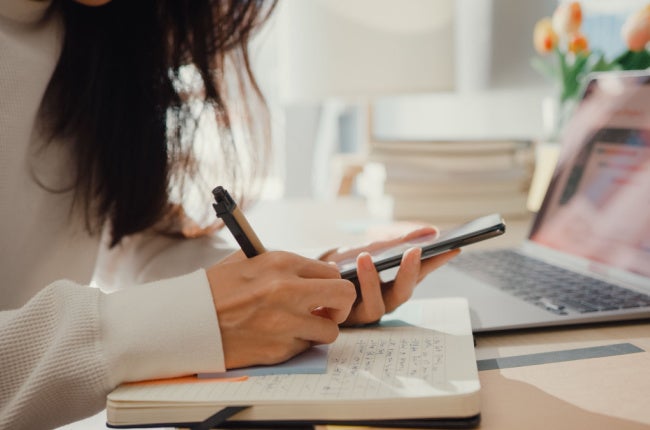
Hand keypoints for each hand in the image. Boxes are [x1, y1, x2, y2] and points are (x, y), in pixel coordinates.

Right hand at [206, 250, 355, 368]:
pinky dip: (295, 345)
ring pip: (330, 330)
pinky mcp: (278, 349)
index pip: (332, 272)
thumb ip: (284, 266)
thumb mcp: (249, 261)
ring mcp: (285, 322)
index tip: (323, 293)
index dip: (330, 285)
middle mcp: (289, 290)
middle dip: (341, 306)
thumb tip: (315, 273)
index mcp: (282, 263)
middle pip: (345, 295)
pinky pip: (304, 348)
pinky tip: (275, 338)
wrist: (186, 321)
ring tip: (298, 328)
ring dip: (318, 331)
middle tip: (328, 312)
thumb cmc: (215, 290)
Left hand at [321, 226, 460, 325]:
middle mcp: (382, 302)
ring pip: (375, 306)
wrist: (312, 275)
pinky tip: (336, 270)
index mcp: (394, 285)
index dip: (437, 263)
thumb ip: (398, 242)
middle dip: (409, 273)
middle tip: (414, 251)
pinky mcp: (341, 319)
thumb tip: (431, 231)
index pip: (420, 274)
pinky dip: (341, 288)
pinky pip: (346, 308)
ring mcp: (362, 312)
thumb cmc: (346, 262)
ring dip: (371, 281)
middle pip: (402, 294)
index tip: (453, 247)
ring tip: (364, 257)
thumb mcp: (370, 248)